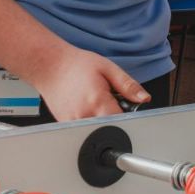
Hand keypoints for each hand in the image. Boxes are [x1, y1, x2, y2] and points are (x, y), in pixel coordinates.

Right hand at [35, 48, 149, 120]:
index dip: (128, 114)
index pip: (122, 120)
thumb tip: (144, 98)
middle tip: (110, 100)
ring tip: (95, 101)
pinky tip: (85, 105)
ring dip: (101, 118)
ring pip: (96, 128)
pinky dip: (89, 119)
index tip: (126, 107)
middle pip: (109, 126)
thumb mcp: (109, 69)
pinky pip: (83, 128)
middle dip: (115, 116)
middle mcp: (83, 115)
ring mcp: (72, 122)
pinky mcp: (64, 124)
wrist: (50, 65)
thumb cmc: (76, 65)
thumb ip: (128, 86)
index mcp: (97, 101)